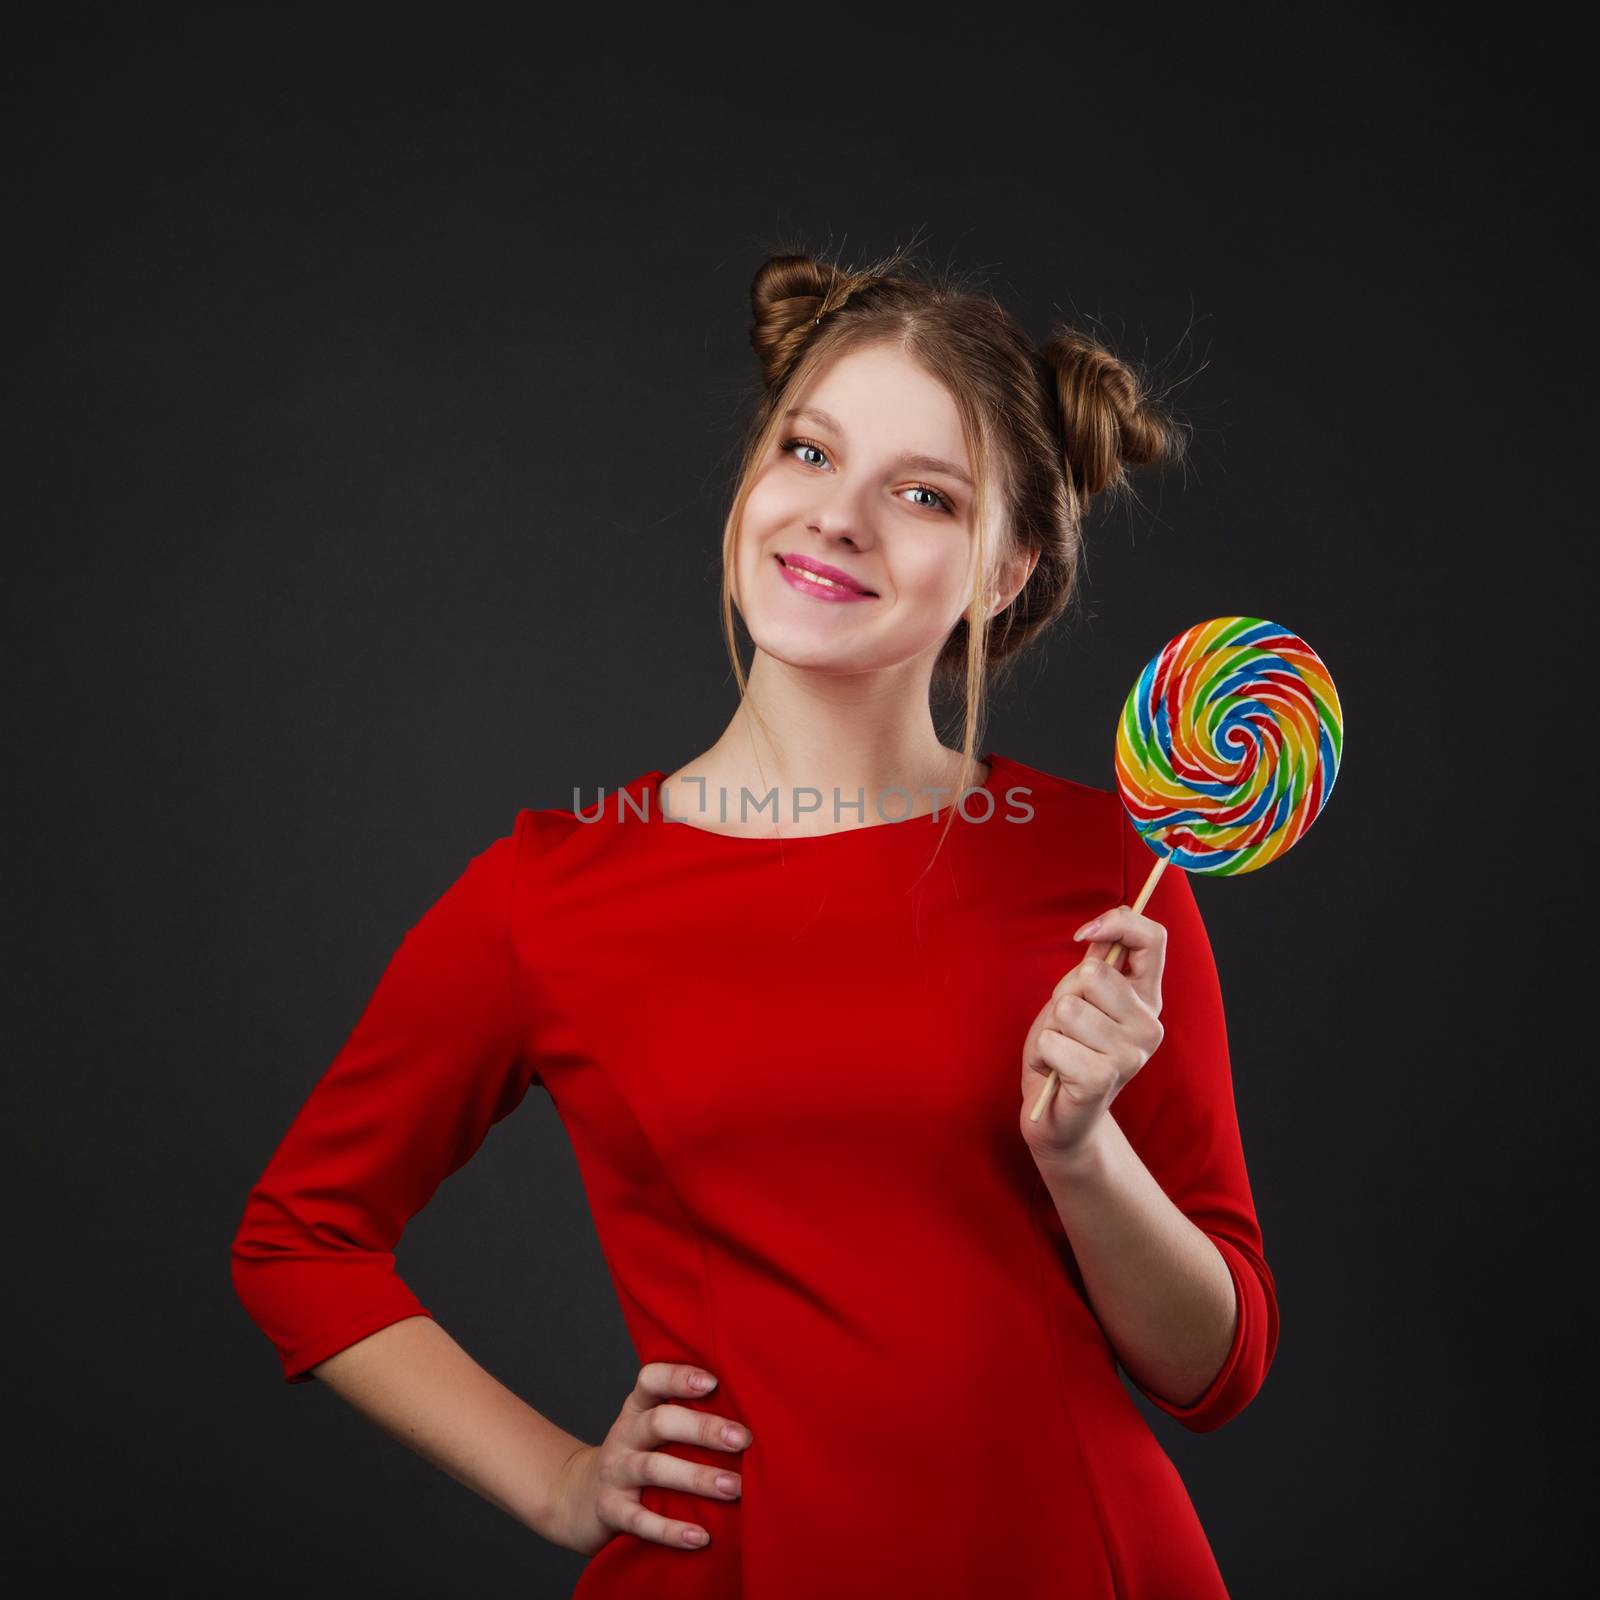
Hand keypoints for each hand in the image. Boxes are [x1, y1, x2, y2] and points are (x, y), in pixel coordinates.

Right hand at [549, 1362, 750, 1555]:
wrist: (579, 1498)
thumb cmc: (637, 1456)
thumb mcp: (650, 1429)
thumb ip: (686, 1416)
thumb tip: (752, 1413)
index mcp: (637, 1408)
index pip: (651, 1379)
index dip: (679, 1377)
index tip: (713, 1382)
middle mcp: (624, 1435)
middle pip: (660, 1422)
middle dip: (704, 1429)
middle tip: (743, 1439)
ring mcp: (615, 1472)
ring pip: (654, 1469)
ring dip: (697, 1478)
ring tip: (735, 1488)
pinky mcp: (610, 1510)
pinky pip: (640, 1520)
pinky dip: (670, 1529)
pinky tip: (700, 1537)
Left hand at [1019, 904, 1166, 1168]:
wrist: (1057, 1115)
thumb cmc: (1066, 1050)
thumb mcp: (1078, 999)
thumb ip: (1094, 965)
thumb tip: (1100, 928)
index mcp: (1147, 999)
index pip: (1153, 939)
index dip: (1117, 923)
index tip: (1083, 936)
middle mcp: (1150, 1025)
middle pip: (1093, 974)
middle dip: (1064, 994)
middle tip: (1065, 1026)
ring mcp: (1131, 1054)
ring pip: (1068, 1009)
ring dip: (1051, 1028)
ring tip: (1062, 1049)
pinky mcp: (1103, 1079)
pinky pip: (1054, 1042)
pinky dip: (1043, 1054)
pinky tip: (1057, 1071)